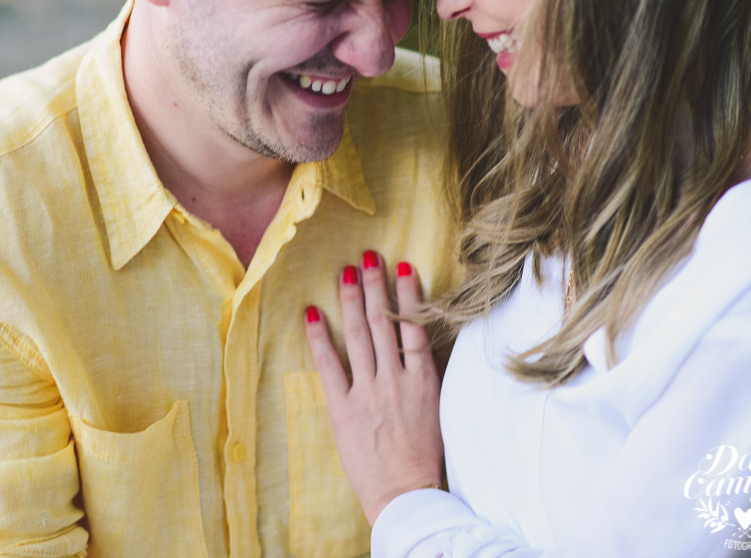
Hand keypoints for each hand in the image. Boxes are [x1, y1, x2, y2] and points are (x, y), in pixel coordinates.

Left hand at [304, 252, 445, 525]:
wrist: (407, 494)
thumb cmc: (425, 458)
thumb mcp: (437, 411)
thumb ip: (425, 377)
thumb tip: (418, 345)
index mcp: (424, 379)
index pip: (415, 325)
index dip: (408, 293)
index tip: (402, 266)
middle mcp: (396, 378)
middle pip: (385, 321)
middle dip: (376, 285)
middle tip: (367, 255)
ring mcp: (369, 391)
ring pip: (360, 335)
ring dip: (352, 300)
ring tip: (346, 272)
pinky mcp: (344, 407)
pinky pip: (329, 365)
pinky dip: (319, 337)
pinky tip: (312, 313)